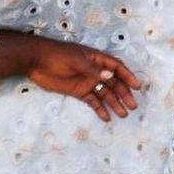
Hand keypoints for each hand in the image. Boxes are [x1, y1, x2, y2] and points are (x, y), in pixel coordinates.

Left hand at [28, 40, 142, 121]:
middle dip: (124, 94)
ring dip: (114, 103)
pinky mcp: (79, 92)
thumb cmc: (58, 56)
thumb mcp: (76, 61)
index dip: (128, 76)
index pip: (117, 68)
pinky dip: (99, 109)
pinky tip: (106, 117)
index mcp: (97, 59)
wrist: (36, 62)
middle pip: (114, 83)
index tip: (137, 87)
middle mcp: (95, 72)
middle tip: (133, 106)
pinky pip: (92, 101)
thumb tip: (109, 76)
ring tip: (123, 114)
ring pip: (105, 94)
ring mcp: (87, 82)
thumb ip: (92, 70)